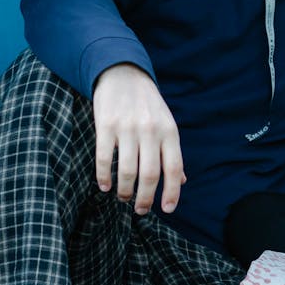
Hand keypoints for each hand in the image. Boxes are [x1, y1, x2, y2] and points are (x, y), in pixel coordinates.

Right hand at [92, 63, 184, 214]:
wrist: (123, 73)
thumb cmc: (148, 105)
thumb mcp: (167, 124)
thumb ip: (172, 152)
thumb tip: (181, 181)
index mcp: (169, 131)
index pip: (174, 168)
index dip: (172, 192)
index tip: (167, 209)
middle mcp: (150, 130)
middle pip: (149, 175)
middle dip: (145, 199)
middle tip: (141, 210)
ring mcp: (127, 128)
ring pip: (126, 171)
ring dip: (124, 191)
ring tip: (123, 198)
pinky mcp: (105, 125)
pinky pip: (103, 159)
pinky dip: (103, 177)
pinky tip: (105, 186)